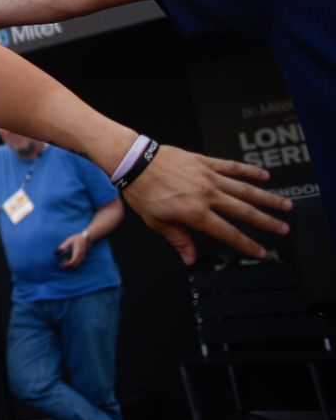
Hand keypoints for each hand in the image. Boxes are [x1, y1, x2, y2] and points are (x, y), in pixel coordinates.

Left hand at [56, 233, 88, 268]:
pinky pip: (77, 263)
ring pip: (76, 265)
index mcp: (77, 252)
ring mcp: (82, 258)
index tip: (61, 264)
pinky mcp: (82, 257)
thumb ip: (64, 245)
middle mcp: (81, 256)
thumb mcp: (69, 240)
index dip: (67, 264)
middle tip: (61, 264)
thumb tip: (58, 250)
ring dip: (70, 265)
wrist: (87, 238)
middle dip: (68, 266)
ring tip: (64, 262)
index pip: (72, 262)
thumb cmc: (78, 238)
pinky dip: (73, 263)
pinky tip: (68, 260)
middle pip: (74, 265)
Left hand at [121, 144, 289, 264]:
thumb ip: (178, 238)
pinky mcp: (204, 162)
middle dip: (266, 222)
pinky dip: (249, 172)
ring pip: (244, 189)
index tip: (261, 251)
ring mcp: (208, 177)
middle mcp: (206, 195)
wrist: (134, 161)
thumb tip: (190, 258)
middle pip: (244, 211)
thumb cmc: (142, 191)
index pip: (228, 232)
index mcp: (195, 212)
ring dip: (266, 198)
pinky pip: (232, 167)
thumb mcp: (156, 221)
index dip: (246, 244)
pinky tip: (264, 177)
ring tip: (285, 205)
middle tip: (284, 229)